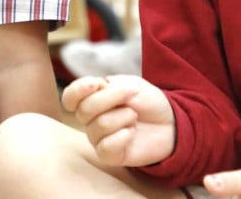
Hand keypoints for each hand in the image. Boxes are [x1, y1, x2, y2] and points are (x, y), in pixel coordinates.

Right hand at [60, 74, 174, 166]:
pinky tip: (132, 133)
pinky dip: (123, 136)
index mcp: (92, 98)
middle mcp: (90, 120)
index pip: (70, 97)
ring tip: (134, 117)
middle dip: (110, 99)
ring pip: (98, 126)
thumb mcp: (129, 84)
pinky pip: (106, 147)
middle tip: (129, 97)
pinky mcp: (110, 155)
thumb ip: (107, 85)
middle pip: (84, 110)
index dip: (78, 90)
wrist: (170, 122)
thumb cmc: (148, 101)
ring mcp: (98, 138)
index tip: (96, 84)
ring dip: (122, 118)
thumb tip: (91, 86)